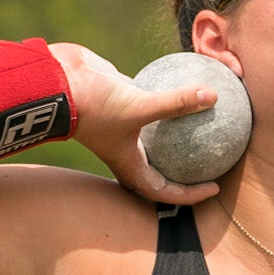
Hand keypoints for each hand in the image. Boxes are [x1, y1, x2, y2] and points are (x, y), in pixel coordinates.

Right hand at [49, 42, 219, 203]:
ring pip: (160, 132)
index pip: (163, 191)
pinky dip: (170, 95)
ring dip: (181, 129)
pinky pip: (154, 99)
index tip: (215, 188)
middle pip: (163, 167)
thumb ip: (176, 103)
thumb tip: (213, 97)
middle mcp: (127, 148)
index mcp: (128, 164)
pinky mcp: (123, 97)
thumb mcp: (140, 106)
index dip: (189, 195)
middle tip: (217, 158)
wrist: (55, 80)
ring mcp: (125, 123)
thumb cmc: (93, 104)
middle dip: (188, 169)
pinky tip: (193, 81)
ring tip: (210, 119)